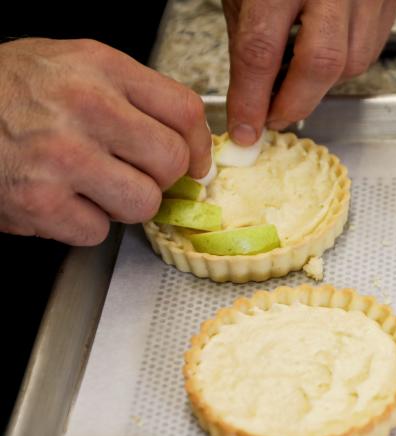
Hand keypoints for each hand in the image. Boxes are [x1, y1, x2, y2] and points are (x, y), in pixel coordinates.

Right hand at [0, 38, 211, 245]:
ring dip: (123, 204)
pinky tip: (57, 199)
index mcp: (99, 68)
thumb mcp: (70, 66)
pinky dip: (80, 224)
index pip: (184, 111)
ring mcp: (62, 156)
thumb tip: (187, 140)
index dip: (198, 144)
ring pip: (143, 203)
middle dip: (158, 176)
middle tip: (130, 172)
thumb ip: (128, 95)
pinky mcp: (39, 201)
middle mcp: (84, 107)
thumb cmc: (5, 91)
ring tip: (91, 186)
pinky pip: (98, 232)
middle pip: (172, 162)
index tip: (194, 160)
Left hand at [223, 0, 395, 144]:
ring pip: (354, 61)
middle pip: (322, 63)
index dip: (252, 98)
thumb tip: (251, 96)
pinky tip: (324, 52)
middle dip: (295, 101)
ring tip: (296, 79)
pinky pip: (372, 46)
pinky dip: (346, 61)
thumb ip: (249, 37)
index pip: (262, 50)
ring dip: (322, 82)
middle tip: (273, 117)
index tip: (246, 127)